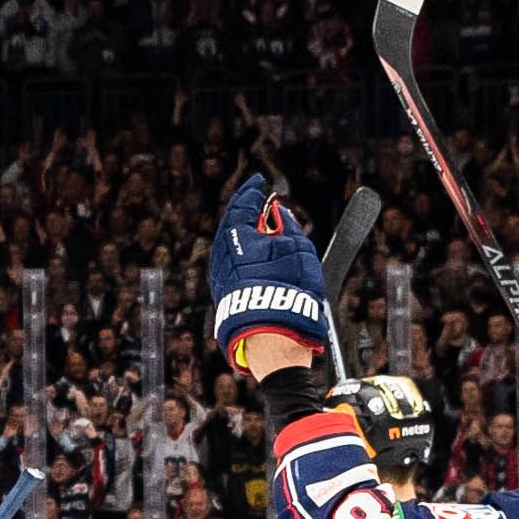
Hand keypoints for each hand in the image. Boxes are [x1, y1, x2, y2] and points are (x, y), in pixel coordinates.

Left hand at [207, 174, 328, 377]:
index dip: (251, 192)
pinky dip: (243, 253)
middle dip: (245, 212)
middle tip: (258, 202)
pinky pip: (231, 263)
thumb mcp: (298, 250)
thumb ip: (287, 226)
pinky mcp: (223, 293)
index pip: (241, 205)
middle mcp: (222, 255)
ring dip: (244, 234)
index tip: (260, 182)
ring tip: (261, 228)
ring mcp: (220, 275)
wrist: (271, 335)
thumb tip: (276, 212)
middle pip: (231, 225)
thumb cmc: (288, 290)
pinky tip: (255, 255)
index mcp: (235, 238)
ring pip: (229, 246)